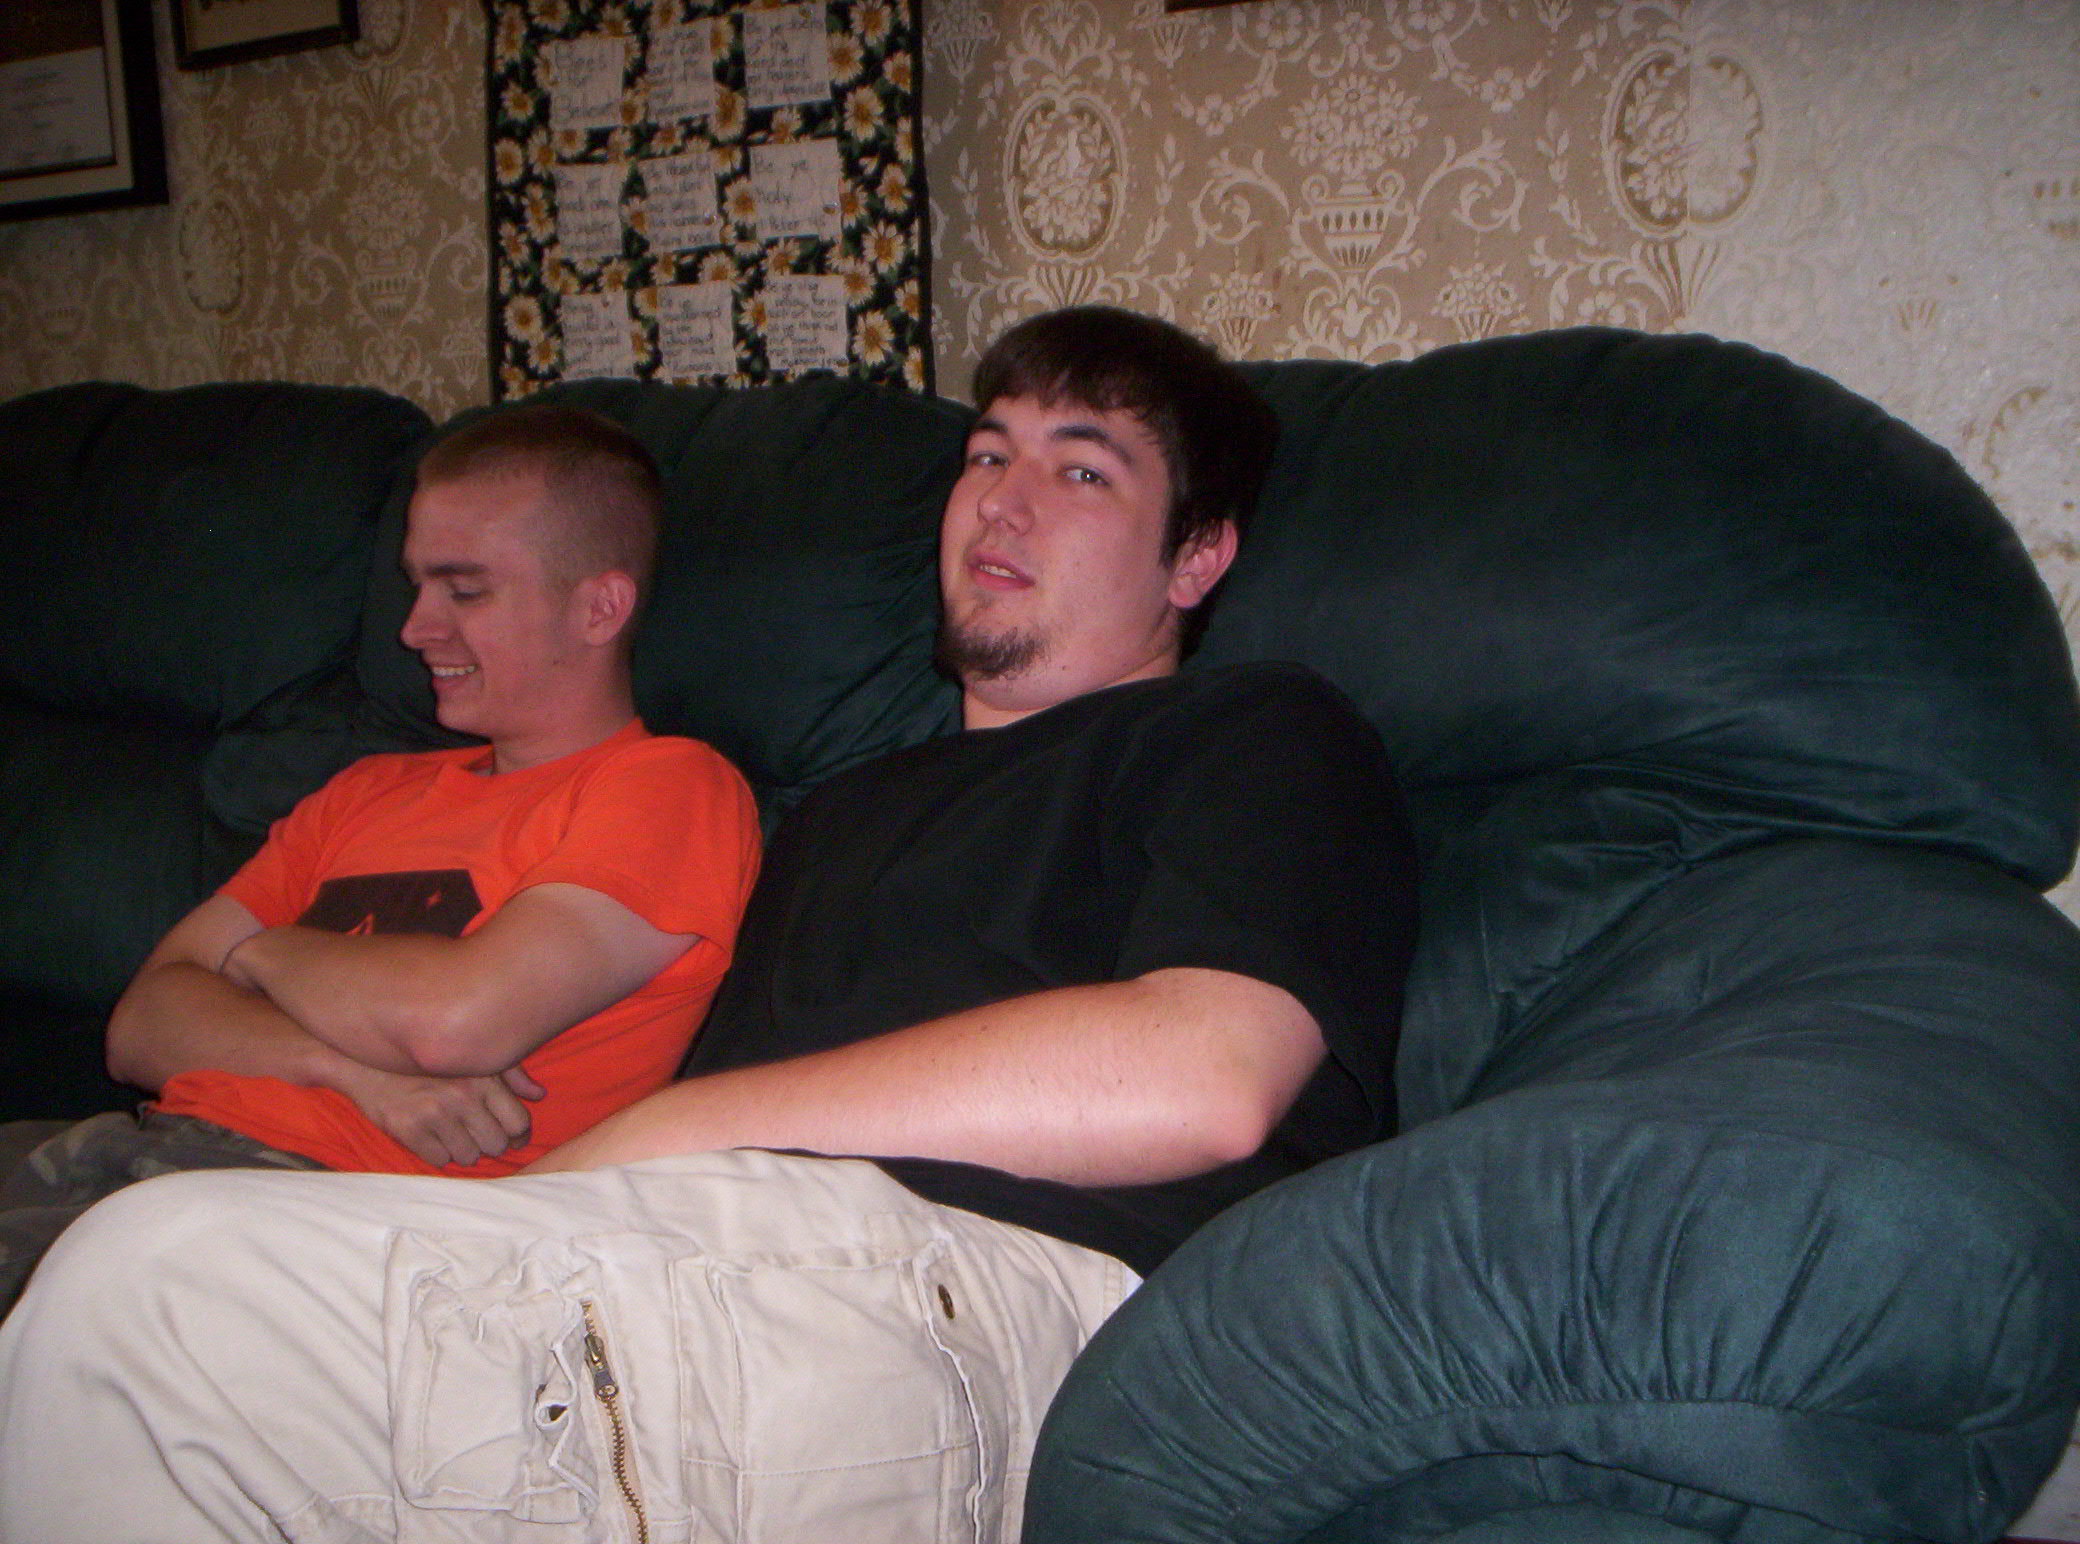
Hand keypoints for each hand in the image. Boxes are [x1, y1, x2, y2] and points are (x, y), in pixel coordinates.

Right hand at [329, 1061, 545, 1169]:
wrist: (370, 1060)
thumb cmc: (429, 1059)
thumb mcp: (473, 1057)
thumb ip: (511, 1074)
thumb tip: (539, 1095)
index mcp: (482, 1078)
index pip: (517, 1123)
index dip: (516, 1134)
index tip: (509, 1135)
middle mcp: (461, 1096)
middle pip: (495, 1144)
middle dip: (488, 1143)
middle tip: (476, 1134)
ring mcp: (433, 1113)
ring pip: (468, 1157)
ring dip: (463, 1150)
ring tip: (452, 1134)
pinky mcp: (407, 1129)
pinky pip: (439, 1161)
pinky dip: (438, 1154)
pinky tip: (432, 1137)